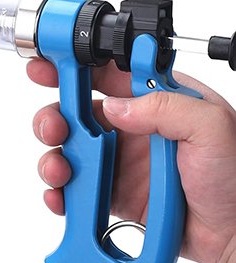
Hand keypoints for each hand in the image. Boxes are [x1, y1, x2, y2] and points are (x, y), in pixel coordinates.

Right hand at [27, 58, 235, 262]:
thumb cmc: (235, 177)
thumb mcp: (212, 126)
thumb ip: (165, 107)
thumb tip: (113, 109)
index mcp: (152, 99)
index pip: (104, 73)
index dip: (71, 66)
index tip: (46, 66)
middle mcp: (130, 127)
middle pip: (74, 112)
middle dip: (54, 116)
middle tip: (55, 129)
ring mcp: (118, 161)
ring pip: (67, 150)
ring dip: (52, 157)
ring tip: (59, 171)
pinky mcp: (111, 193)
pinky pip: (74, 189)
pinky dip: (59, 193)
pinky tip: (61, 197)